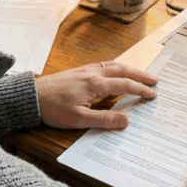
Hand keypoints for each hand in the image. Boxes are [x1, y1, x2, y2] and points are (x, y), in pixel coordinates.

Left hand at [36, 61, 157, 130]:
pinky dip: (115, 67)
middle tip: (155, 80)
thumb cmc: (53, 109)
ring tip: (140, 74)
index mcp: (95, 85)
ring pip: (112, 65)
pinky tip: (114, 71)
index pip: (125, 85)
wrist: (31, 97)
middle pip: (122, 70)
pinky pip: (102, 65)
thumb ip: (104, 120)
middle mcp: (92, 74)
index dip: (141, 90)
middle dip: (140, 75)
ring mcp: (84, 71)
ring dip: (128, 69)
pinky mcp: (77, 71)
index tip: (153, 94)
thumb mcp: (79, 119)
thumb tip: (126, 121)